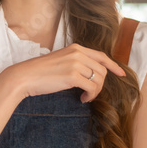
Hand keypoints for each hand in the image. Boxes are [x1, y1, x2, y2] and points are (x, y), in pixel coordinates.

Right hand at [0, 43, 125, 102]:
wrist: (24, 76)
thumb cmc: (40, 72)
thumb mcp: (61, 61)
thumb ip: (76, 62)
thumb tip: (91, 75)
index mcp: (76, 48)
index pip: (102, 56)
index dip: (114, 66)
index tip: (121, 74)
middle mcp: (78, 53)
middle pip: (102, 69)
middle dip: (101, 84)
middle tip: (91, 93)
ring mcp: (76, 63)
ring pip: (99, 79)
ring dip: (96, 91)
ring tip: (85, 96)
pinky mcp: (73, 75)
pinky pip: (92, 88)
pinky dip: (91, 96)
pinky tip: (83, 99)